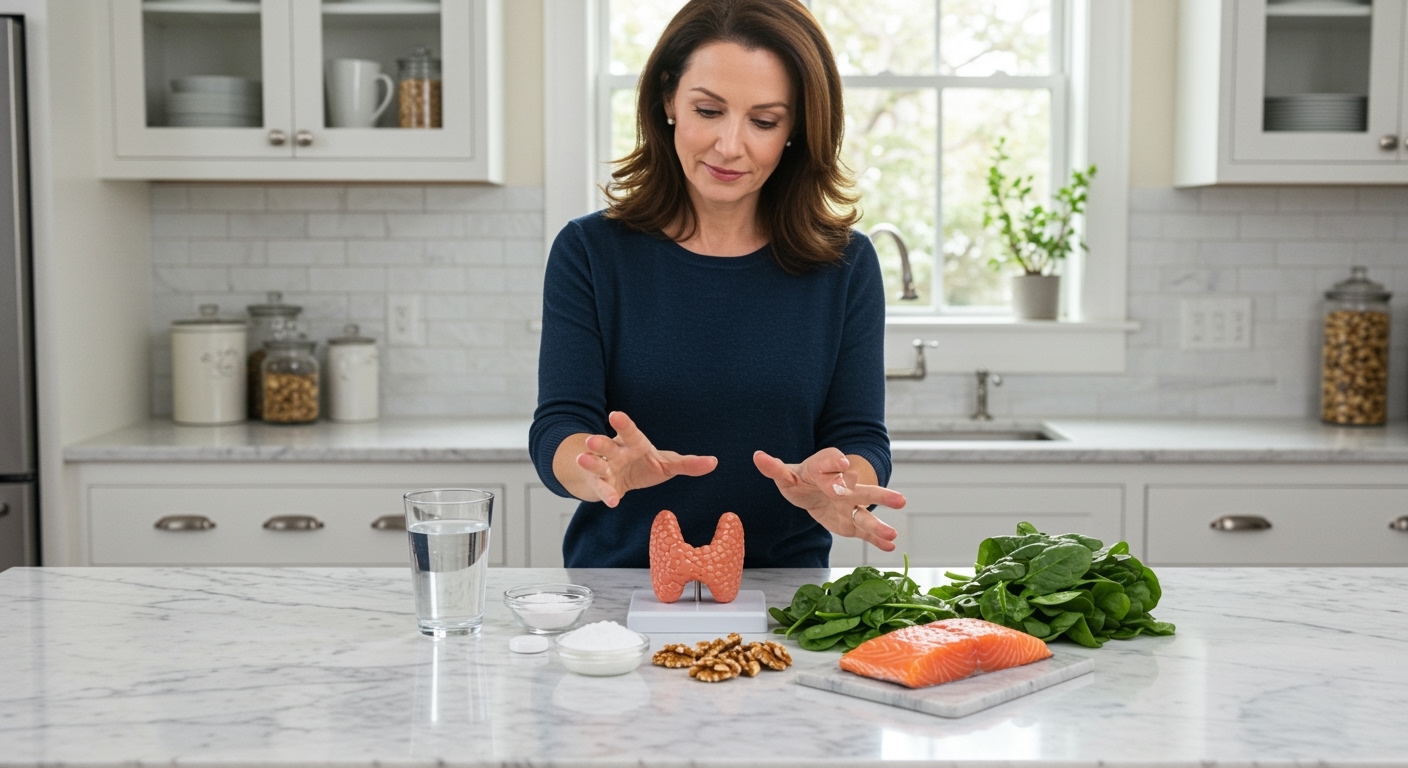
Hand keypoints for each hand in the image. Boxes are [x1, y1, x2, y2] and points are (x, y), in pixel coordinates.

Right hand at [575, 411, 717, 506]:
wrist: (618, 479)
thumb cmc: (643, 465)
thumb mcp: (666, 464)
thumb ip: (688, 464)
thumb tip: (714, 462)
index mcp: (632, 442)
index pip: (628, 431)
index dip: (622, 424)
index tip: (614, 415)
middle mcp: (616, 452)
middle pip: (607, 445)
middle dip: (599, 443)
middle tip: (592, 440)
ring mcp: (605, 468)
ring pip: (596, 463)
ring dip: (591, 462)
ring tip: (584, 459)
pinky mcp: (601, 485)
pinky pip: (602, 489)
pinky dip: (606, 494)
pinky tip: (612, 502)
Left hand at [753, 448, 905, 550]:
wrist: (814, 490)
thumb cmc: (801, 479)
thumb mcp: (786, 474)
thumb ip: (775, 468)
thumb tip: (758, 457)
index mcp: (826, 469)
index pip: (832, 464)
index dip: (835, 464)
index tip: (841, 464)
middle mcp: (844, 486)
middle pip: (861, 489)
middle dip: (878, 495)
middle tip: (898, 500)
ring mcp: (850, 506)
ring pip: (866, 514)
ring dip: (879, 524)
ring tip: (894, 534)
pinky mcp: (851, 523)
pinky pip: (863, 532)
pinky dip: (876, 540)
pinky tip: (890, 546)